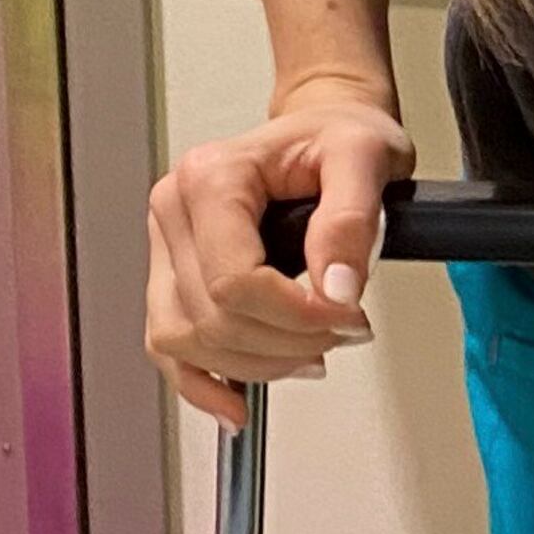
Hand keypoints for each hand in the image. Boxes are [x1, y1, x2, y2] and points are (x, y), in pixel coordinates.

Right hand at [144, 80, 413, 425]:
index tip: (348, 316)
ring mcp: (167, 247)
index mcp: (211, 177)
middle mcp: (175, 210)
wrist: (326, 128)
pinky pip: (168, 347)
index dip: (294, 315)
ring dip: (252, 365)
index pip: (234, 280)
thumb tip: (336, 289)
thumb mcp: (366, 156)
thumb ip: (352, 220)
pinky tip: (238, 404)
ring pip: (185, 341)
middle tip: (344, 333)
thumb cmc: (339, 134)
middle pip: (210, 317)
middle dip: (285, 343)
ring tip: (313, 354)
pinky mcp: (173, 278)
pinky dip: (202, 383)